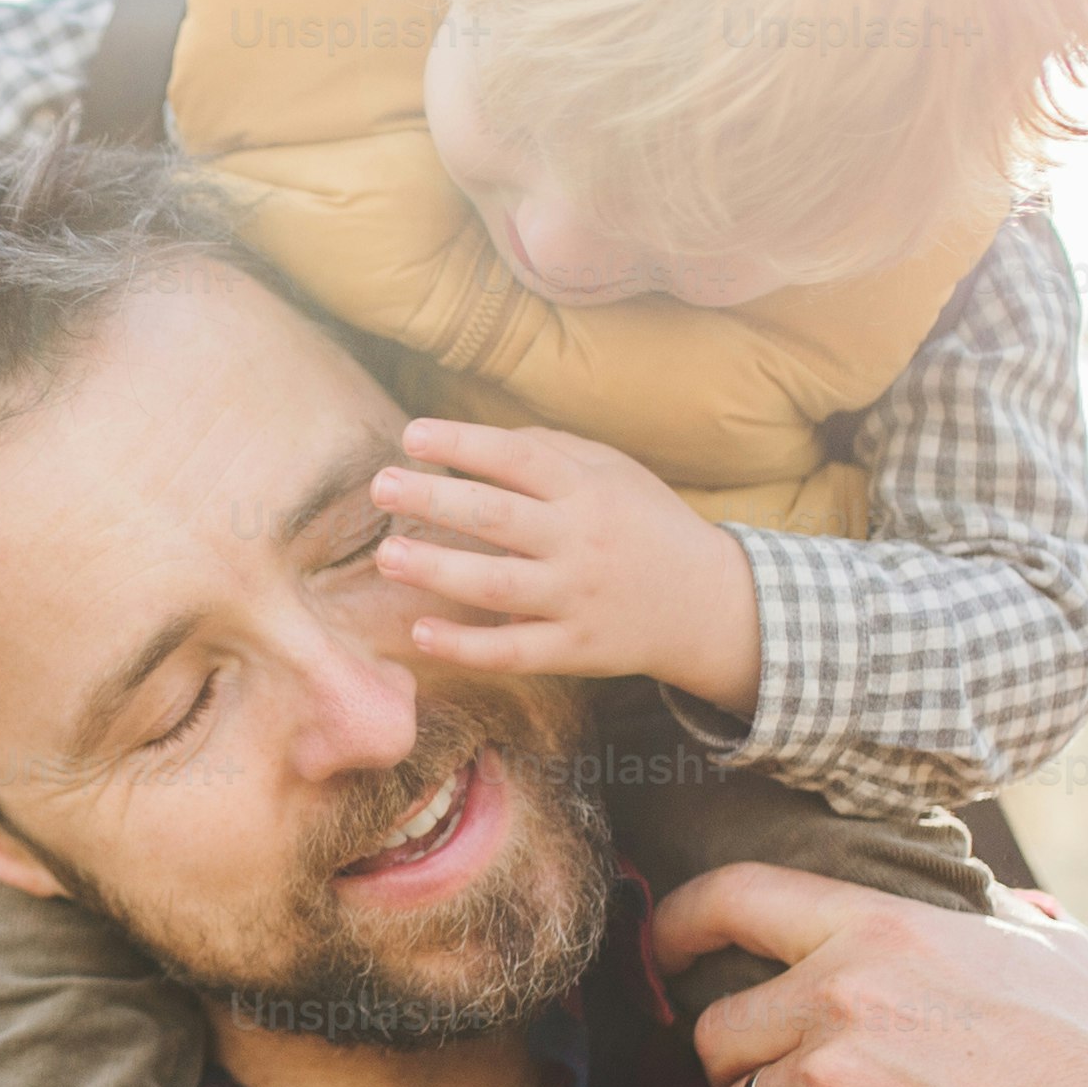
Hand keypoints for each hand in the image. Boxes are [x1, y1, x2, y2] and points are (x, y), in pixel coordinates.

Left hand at [371, 417, 754, 697]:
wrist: (707, 603)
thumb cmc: (647, 526)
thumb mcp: (616, 472)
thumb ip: (553, 451)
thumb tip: (482, 439)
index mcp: (587, 490)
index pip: (518, 459)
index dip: (464, 444)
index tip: (412, 435)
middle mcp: (580, 541)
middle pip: (497, 517)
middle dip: (434, 499)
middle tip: (380, 486)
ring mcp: (576, 598)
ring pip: (496, 585)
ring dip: (437, 569)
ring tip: (386, 556)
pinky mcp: (574, 649)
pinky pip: (512, 651)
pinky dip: (465, 645)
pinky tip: (420, 631)